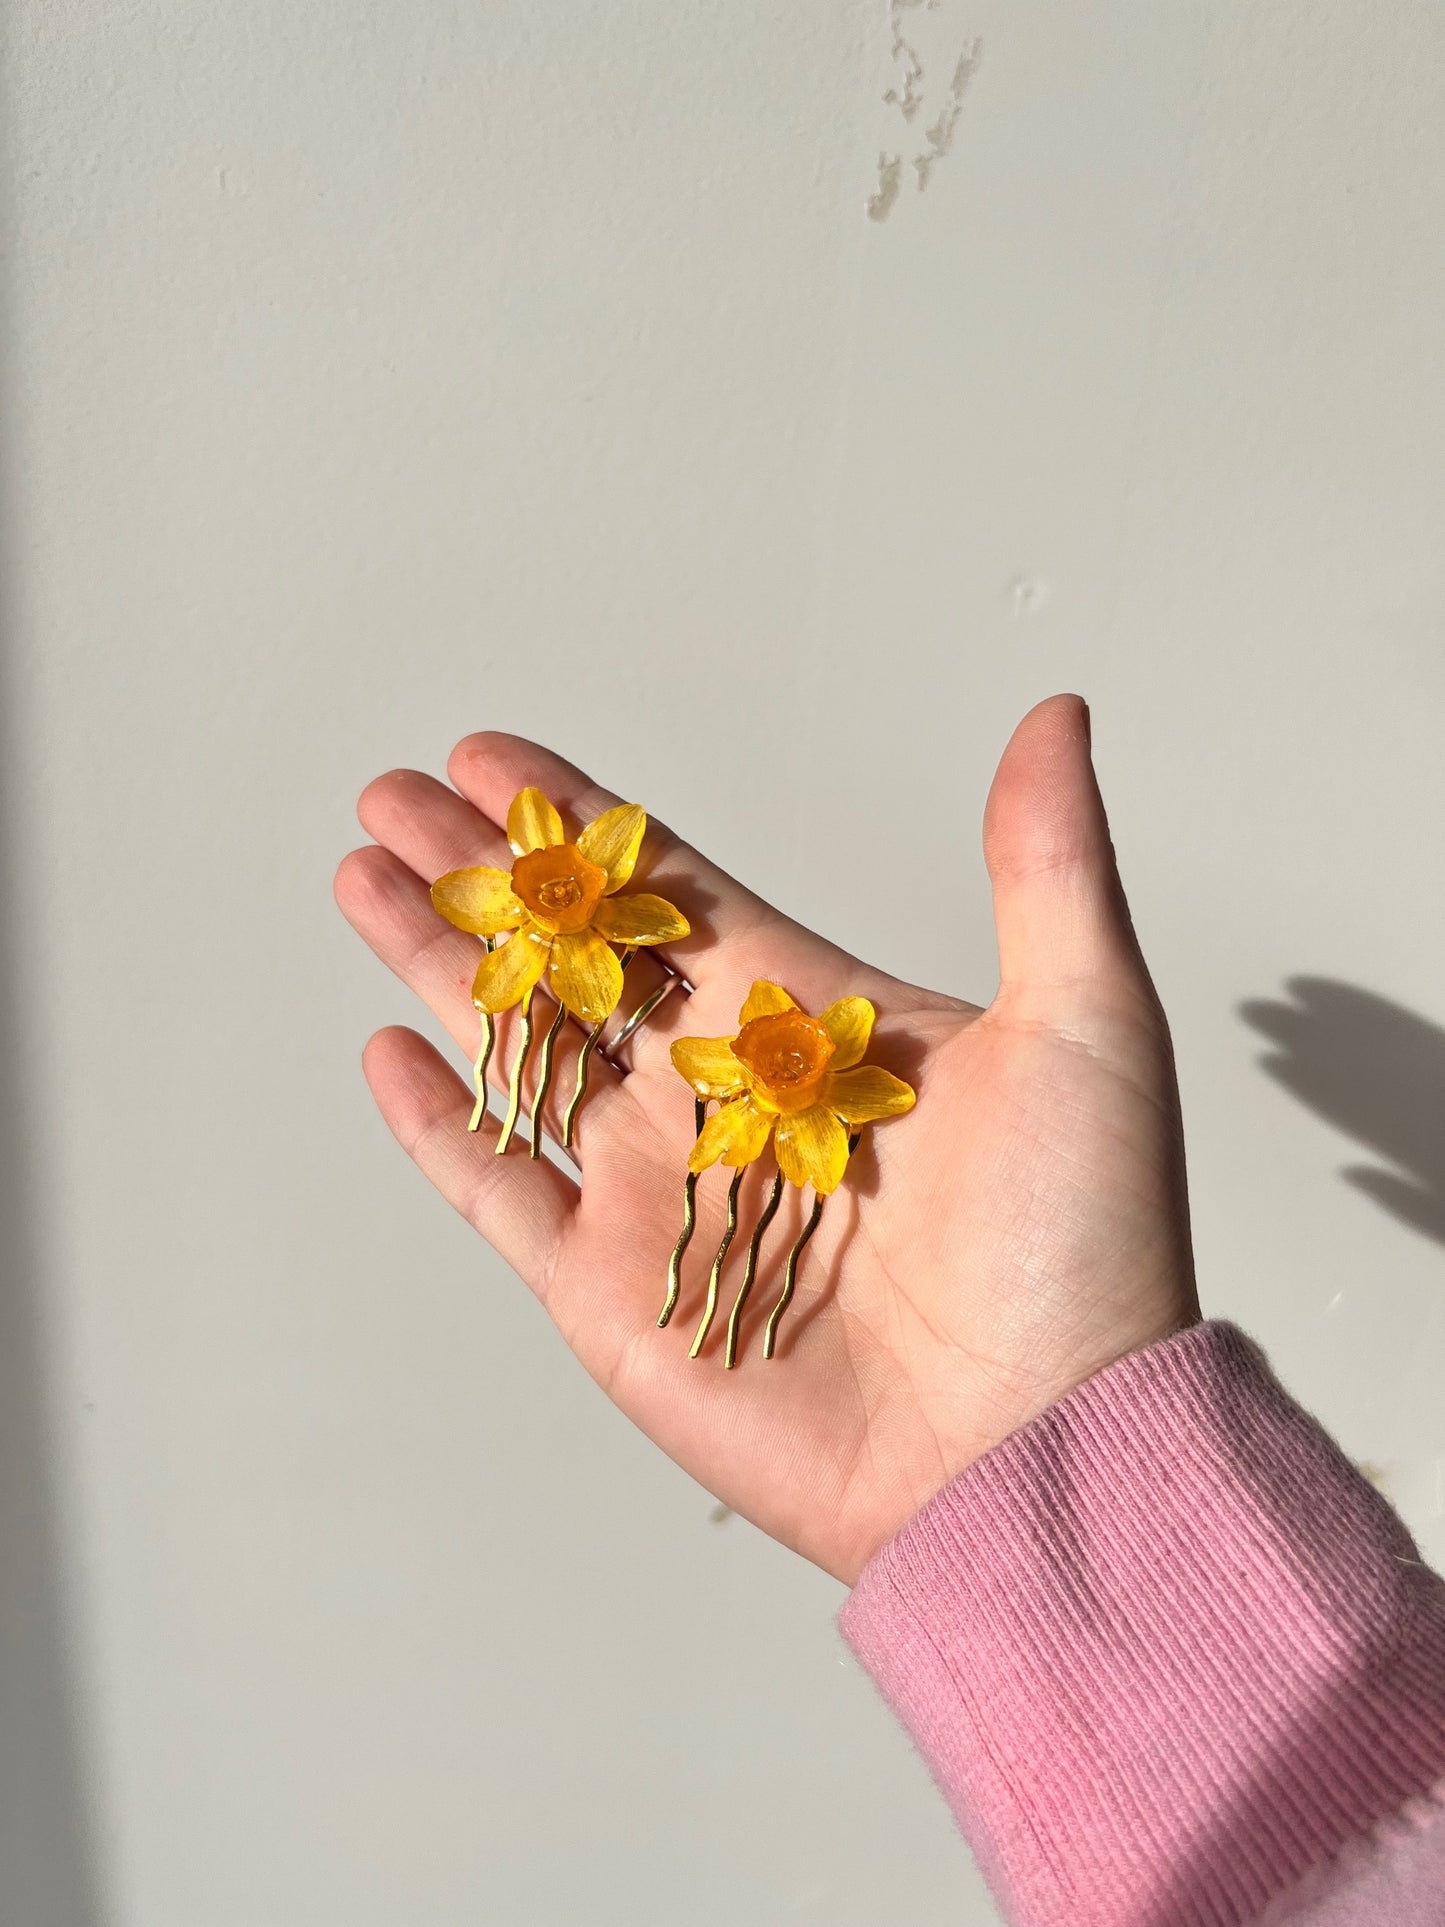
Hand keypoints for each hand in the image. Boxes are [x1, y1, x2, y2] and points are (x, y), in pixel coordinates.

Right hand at [334, 695, 1197, 1583]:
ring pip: (525, 1050)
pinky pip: (504, 1191)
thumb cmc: (1081, 1245)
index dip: (581, 824)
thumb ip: (1046, 863)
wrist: (1037, 1448)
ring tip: (367, 876)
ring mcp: (663, 1191)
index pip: (670, 897)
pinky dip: (443, 1126)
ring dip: (443, 963)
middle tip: (400, 796)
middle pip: (576, 957)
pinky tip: (393, 1050)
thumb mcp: (1087, 1023)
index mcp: (813, 1018)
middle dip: (487, 874)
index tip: (496, 758)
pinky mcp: (616, 1292)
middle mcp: (726, 1094)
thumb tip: (1058, 715)